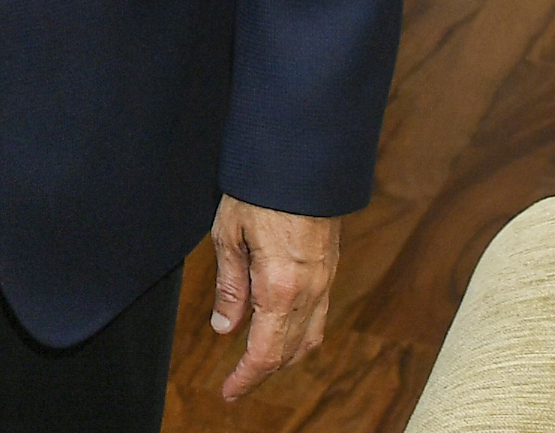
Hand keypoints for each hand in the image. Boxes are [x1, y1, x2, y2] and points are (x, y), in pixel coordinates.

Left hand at [208, 195, 341, 399]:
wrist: (300, 163)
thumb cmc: (260, 192)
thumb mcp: (228, 235)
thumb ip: (229, 286)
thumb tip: (225, 327)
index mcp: (281, 287)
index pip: (266, 352)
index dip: (246, 378)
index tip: (228, 391)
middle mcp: (310, 292)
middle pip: (288, 352)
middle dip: (261, 372)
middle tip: (235, 383)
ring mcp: (325, 283)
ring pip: (308, 339)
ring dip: (283, 357)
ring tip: (254, 364)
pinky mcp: (329, 272)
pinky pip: (318, 318)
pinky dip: (300, 336)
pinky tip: (282, 333)